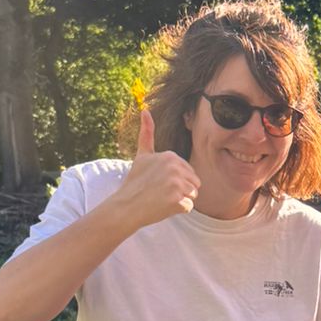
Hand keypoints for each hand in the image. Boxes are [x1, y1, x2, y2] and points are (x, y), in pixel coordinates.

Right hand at [110, 106, 199, 229]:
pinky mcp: (177, 200)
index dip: (176, 181)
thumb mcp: (142, 155)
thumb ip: (147, 133)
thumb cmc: (135, 182)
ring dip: (180, 200)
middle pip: (194, 183)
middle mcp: (175, 167)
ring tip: (162, 198)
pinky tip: (163, 207)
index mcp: (170, 156)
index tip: (158, 181)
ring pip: (193, 195)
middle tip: (160, 192)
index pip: (189, 172)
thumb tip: (145, 110)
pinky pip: (188, 207)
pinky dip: (177, 210)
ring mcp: (176, 183)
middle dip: (181, 190)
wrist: (125, 205)